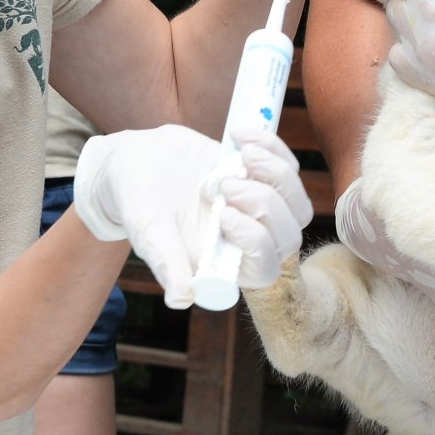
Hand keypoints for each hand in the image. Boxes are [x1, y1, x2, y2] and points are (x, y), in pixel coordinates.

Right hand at [73, 125, 309, 308]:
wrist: (137, 163)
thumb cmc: (138, 204)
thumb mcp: (148, 233)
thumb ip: (167, 263)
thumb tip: (182, 299)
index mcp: (225, 262)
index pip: (264, 268)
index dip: (257, 244)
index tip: (224, 215)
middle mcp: (248, 238)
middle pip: (289, 234)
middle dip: (265, 203)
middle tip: (225, 182)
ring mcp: (258, 206)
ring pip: (296, 200)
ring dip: (276, 173)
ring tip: (241, 152)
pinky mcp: (262, 175)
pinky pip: (288, 165)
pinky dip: (272, 146)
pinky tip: (240, 135)